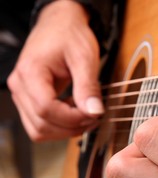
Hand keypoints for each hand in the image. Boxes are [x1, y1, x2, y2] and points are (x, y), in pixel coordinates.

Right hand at [7, 0, 103, 140]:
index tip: (94, 114)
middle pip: (41, 125)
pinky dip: (60, 126)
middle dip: (71, 127)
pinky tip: (75, 113)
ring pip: (39, 130)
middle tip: (95, 116)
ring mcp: (21, 95)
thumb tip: (94, 112)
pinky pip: (40, 124)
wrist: (60, 25)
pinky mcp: (29, 100)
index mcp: (30, 72)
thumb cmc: (70, 36)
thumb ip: (88, 86)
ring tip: (86, 115)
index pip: (46, 109)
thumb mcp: (84, 58)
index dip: (72, 118)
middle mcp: (19, 86)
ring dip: (65, 130)